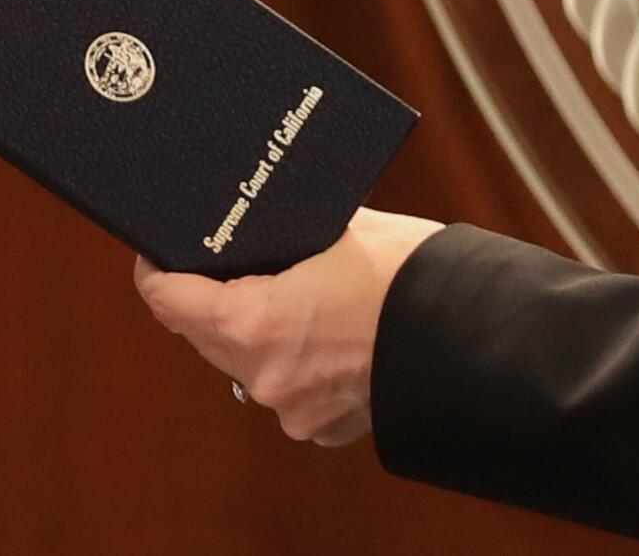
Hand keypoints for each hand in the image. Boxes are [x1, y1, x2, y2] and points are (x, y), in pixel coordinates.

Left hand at [132, 207, 441, 446]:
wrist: (479, 335)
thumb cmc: (410, 270)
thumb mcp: (340, 227)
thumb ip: (288, 228)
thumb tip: (267, 211)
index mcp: (251, 323)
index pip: (167, 299)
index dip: (159, 269)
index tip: (161, 249)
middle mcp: (263, 376)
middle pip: (202, 334)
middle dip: (208, 299)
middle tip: (225, 260)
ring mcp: (295, 409)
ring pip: (244, 365)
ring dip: (252, 332)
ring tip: (284, 292)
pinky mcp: (327, 427)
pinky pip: (290, 389)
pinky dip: (296, 363)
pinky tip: (324, 331)